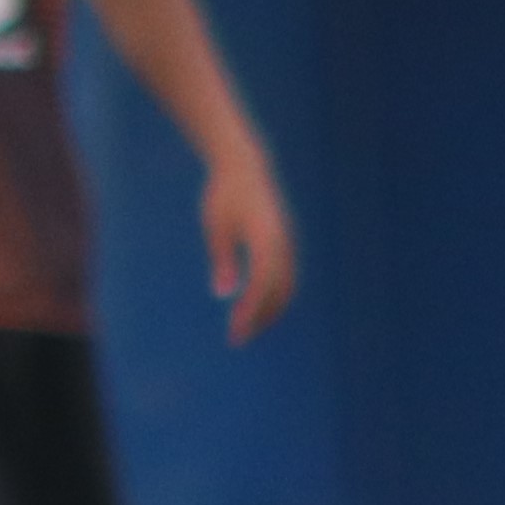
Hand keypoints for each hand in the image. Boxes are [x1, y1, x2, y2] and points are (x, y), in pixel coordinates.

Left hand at [204, 150, 298, 344]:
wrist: (244, 167)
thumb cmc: (223, 196)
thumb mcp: (216, 228)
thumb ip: (222, 260)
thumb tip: (224, 294)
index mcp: (266, 239)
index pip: (262, 285)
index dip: (250, 311)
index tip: (235, 331)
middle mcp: (282, 244)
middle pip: (278, 291)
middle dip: (260, 317)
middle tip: (238, 337)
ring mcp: (287, 243)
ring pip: (286, 286)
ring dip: (269, 310)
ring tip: (247, 328)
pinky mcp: (285, 243)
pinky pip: (285, 276)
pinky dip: (274, 295)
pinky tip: (256, 307)